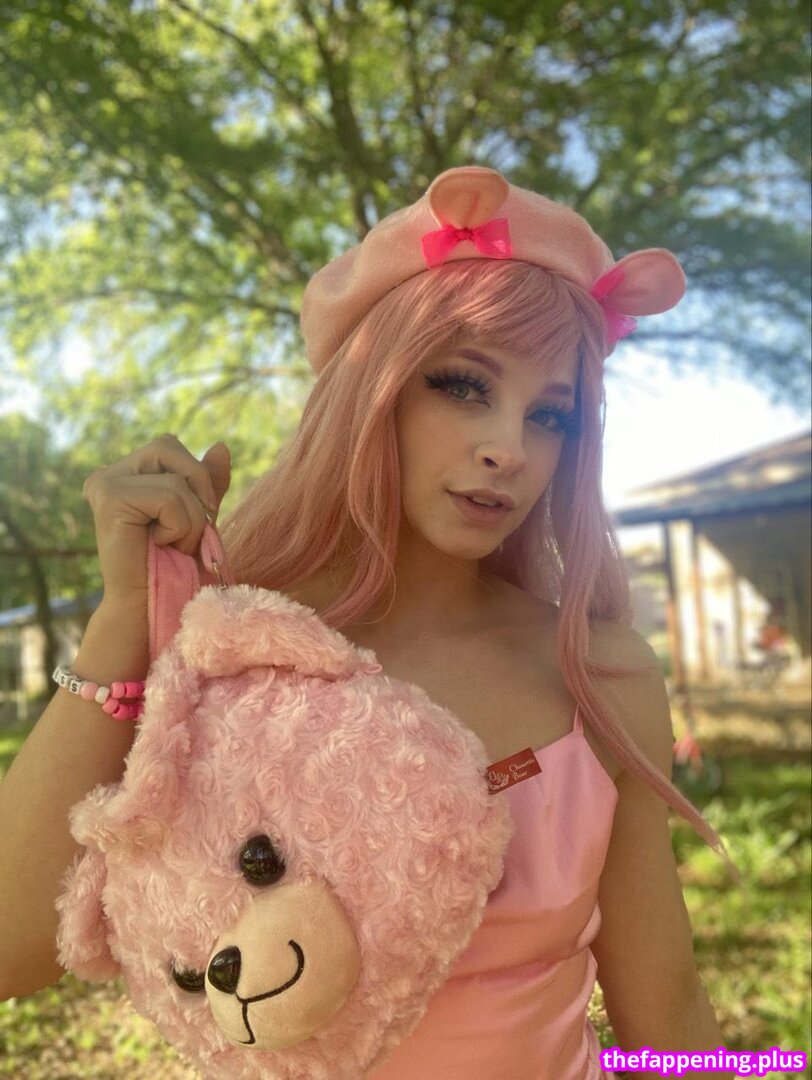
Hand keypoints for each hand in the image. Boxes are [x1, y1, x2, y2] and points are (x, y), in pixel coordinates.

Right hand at [82, 434, 230, 599]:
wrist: (151, 606)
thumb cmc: (174, 565)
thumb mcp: (197, 515)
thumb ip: (206, 481)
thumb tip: (222, 445)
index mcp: (125, 473)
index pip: (169, 446)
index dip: (195, 475)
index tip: (195, 516)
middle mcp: (108, 474)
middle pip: (169, 447)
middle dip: (196, 490)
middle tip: (187, 531)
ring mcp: (105, 484)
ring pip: (175, 480)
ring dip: (190, 521)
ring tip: (172, 545)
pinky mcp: (109, 499)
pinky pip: (169, 498)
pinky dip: (179, 527)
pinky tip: (160, 546)